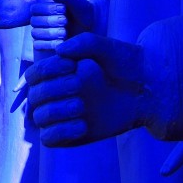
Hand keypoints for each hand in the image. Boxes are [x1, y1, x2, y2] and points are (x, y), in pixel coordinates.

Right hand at [25, 32, 146, 146]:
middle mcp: (57, 94)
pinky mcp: (72, 135)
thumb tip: (59, 51)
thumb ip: (82, 43)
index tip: (71, 66)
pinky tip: (83, 124)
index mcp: (57, 73)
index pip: (34, 75)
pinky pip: (49, 139)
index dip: (46, 70)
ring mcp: (63, 115)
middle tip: (79, 84)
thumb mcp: (105, 47)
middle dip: (53, 89)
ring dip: (56, 111)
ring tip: (81, 105)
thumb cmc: (125, 64)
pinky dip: (60, 132)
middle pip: (34, 96)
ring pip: (39, 118)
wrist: (149, 89)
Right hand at [31, 0, 95, 51]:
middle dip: (50, 21)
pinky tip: (61, 43)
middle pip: (34, 21)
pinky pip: (37, 45)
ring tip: (64, 33)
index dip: (47, 9)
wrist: (92, 31)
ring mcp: (41, 34)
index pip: (35, 8)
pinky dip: (48, 44)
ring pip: (35, 33)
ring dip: (49, 33)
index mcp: (44, 9)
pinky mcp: (43, 46)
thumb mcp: (78, 5)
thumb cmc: (84, 16)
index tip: (63, 9)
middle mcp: (40, 21)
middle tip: (65, 21)